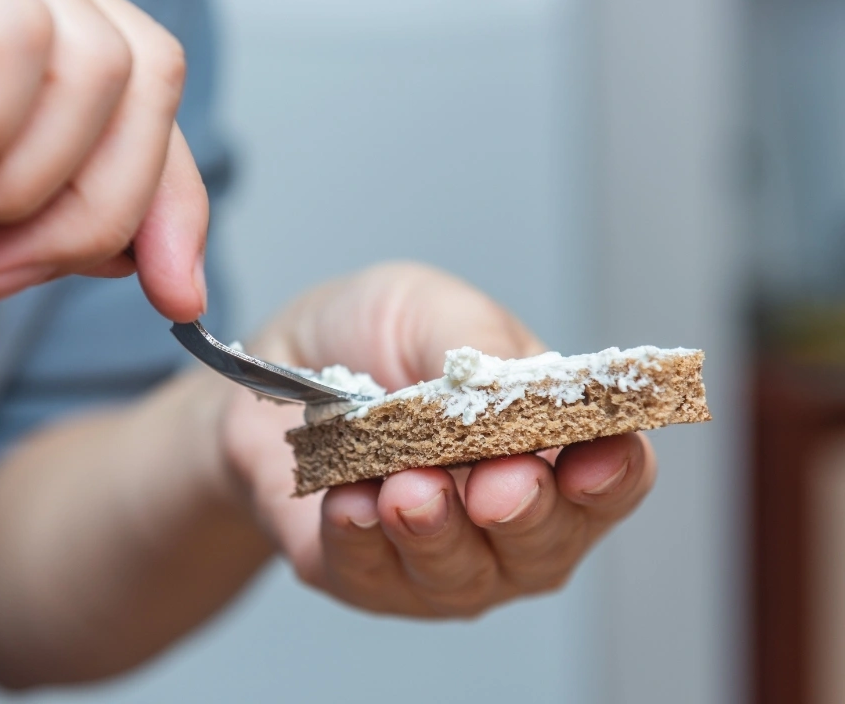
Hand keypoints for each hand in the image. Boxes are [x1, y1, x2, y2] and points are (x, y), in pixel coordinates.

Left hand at [223, 262, 655, 616]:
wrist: (274, 366)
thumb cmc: (367, 335)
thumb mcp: (428, 309)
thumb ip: (480, 346)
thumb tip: (522, 390)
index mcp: (542, 445)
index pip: (607, 477)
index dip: (612, 474)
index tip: (592, 460)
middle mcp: (504, 517)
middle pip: (546, 545)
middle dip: (525, 516)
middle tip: (499, 487)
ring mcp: (439, 558)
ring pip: (462, 574)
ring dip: (437, 532)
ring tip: (408, 489)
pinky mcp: (365, 577)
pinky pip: (371, 575)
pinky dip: (362, 539)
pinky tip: (350, 503)